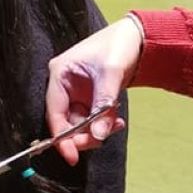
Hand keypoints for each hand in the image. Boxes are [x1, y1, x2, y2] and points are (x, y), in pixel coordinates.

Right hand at [46, 18, 142, 164]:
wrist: (138, 37)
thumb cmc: (119, 44)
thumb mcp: (111, 72)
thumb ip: (103, 104)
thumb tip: (97, 135)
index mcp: (59, 73)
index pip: (54, 112)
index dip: (61, 136)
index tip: (73, 155)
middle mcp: (64, 85)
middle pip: (65, 121)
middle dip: (83, 134)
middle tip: (101, 139)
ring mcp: (77, 92)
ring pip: (80, 123)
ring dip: (96, 130)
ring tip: (116, 125)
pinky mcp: (89, 97)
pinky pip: (91, 119)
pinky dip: (103, 124)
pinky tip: (116, 122)